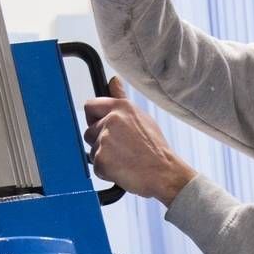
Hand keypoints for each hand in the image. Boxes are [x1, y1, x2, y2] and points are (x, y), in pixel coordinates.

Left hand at [83, 77, 193, 206]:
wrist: (164, 172)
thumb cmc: (156, 148)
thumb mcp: (142, 117)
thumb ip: (121, 99)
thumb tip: (113, 81)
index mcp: (121, 108)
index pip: (90, 106)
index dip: (93, 118)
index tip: (98, 126)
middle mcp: (111, 121)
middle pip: (89, 131)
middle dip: (99, 141)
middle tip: (120, 149)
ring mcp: (105, 140)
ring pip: (92, 150)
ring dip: (104, 157)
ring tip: (125, 159)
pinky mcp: (101, 159)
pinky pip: (96, 166)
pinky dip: (106, 171)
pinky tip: (123, 169)